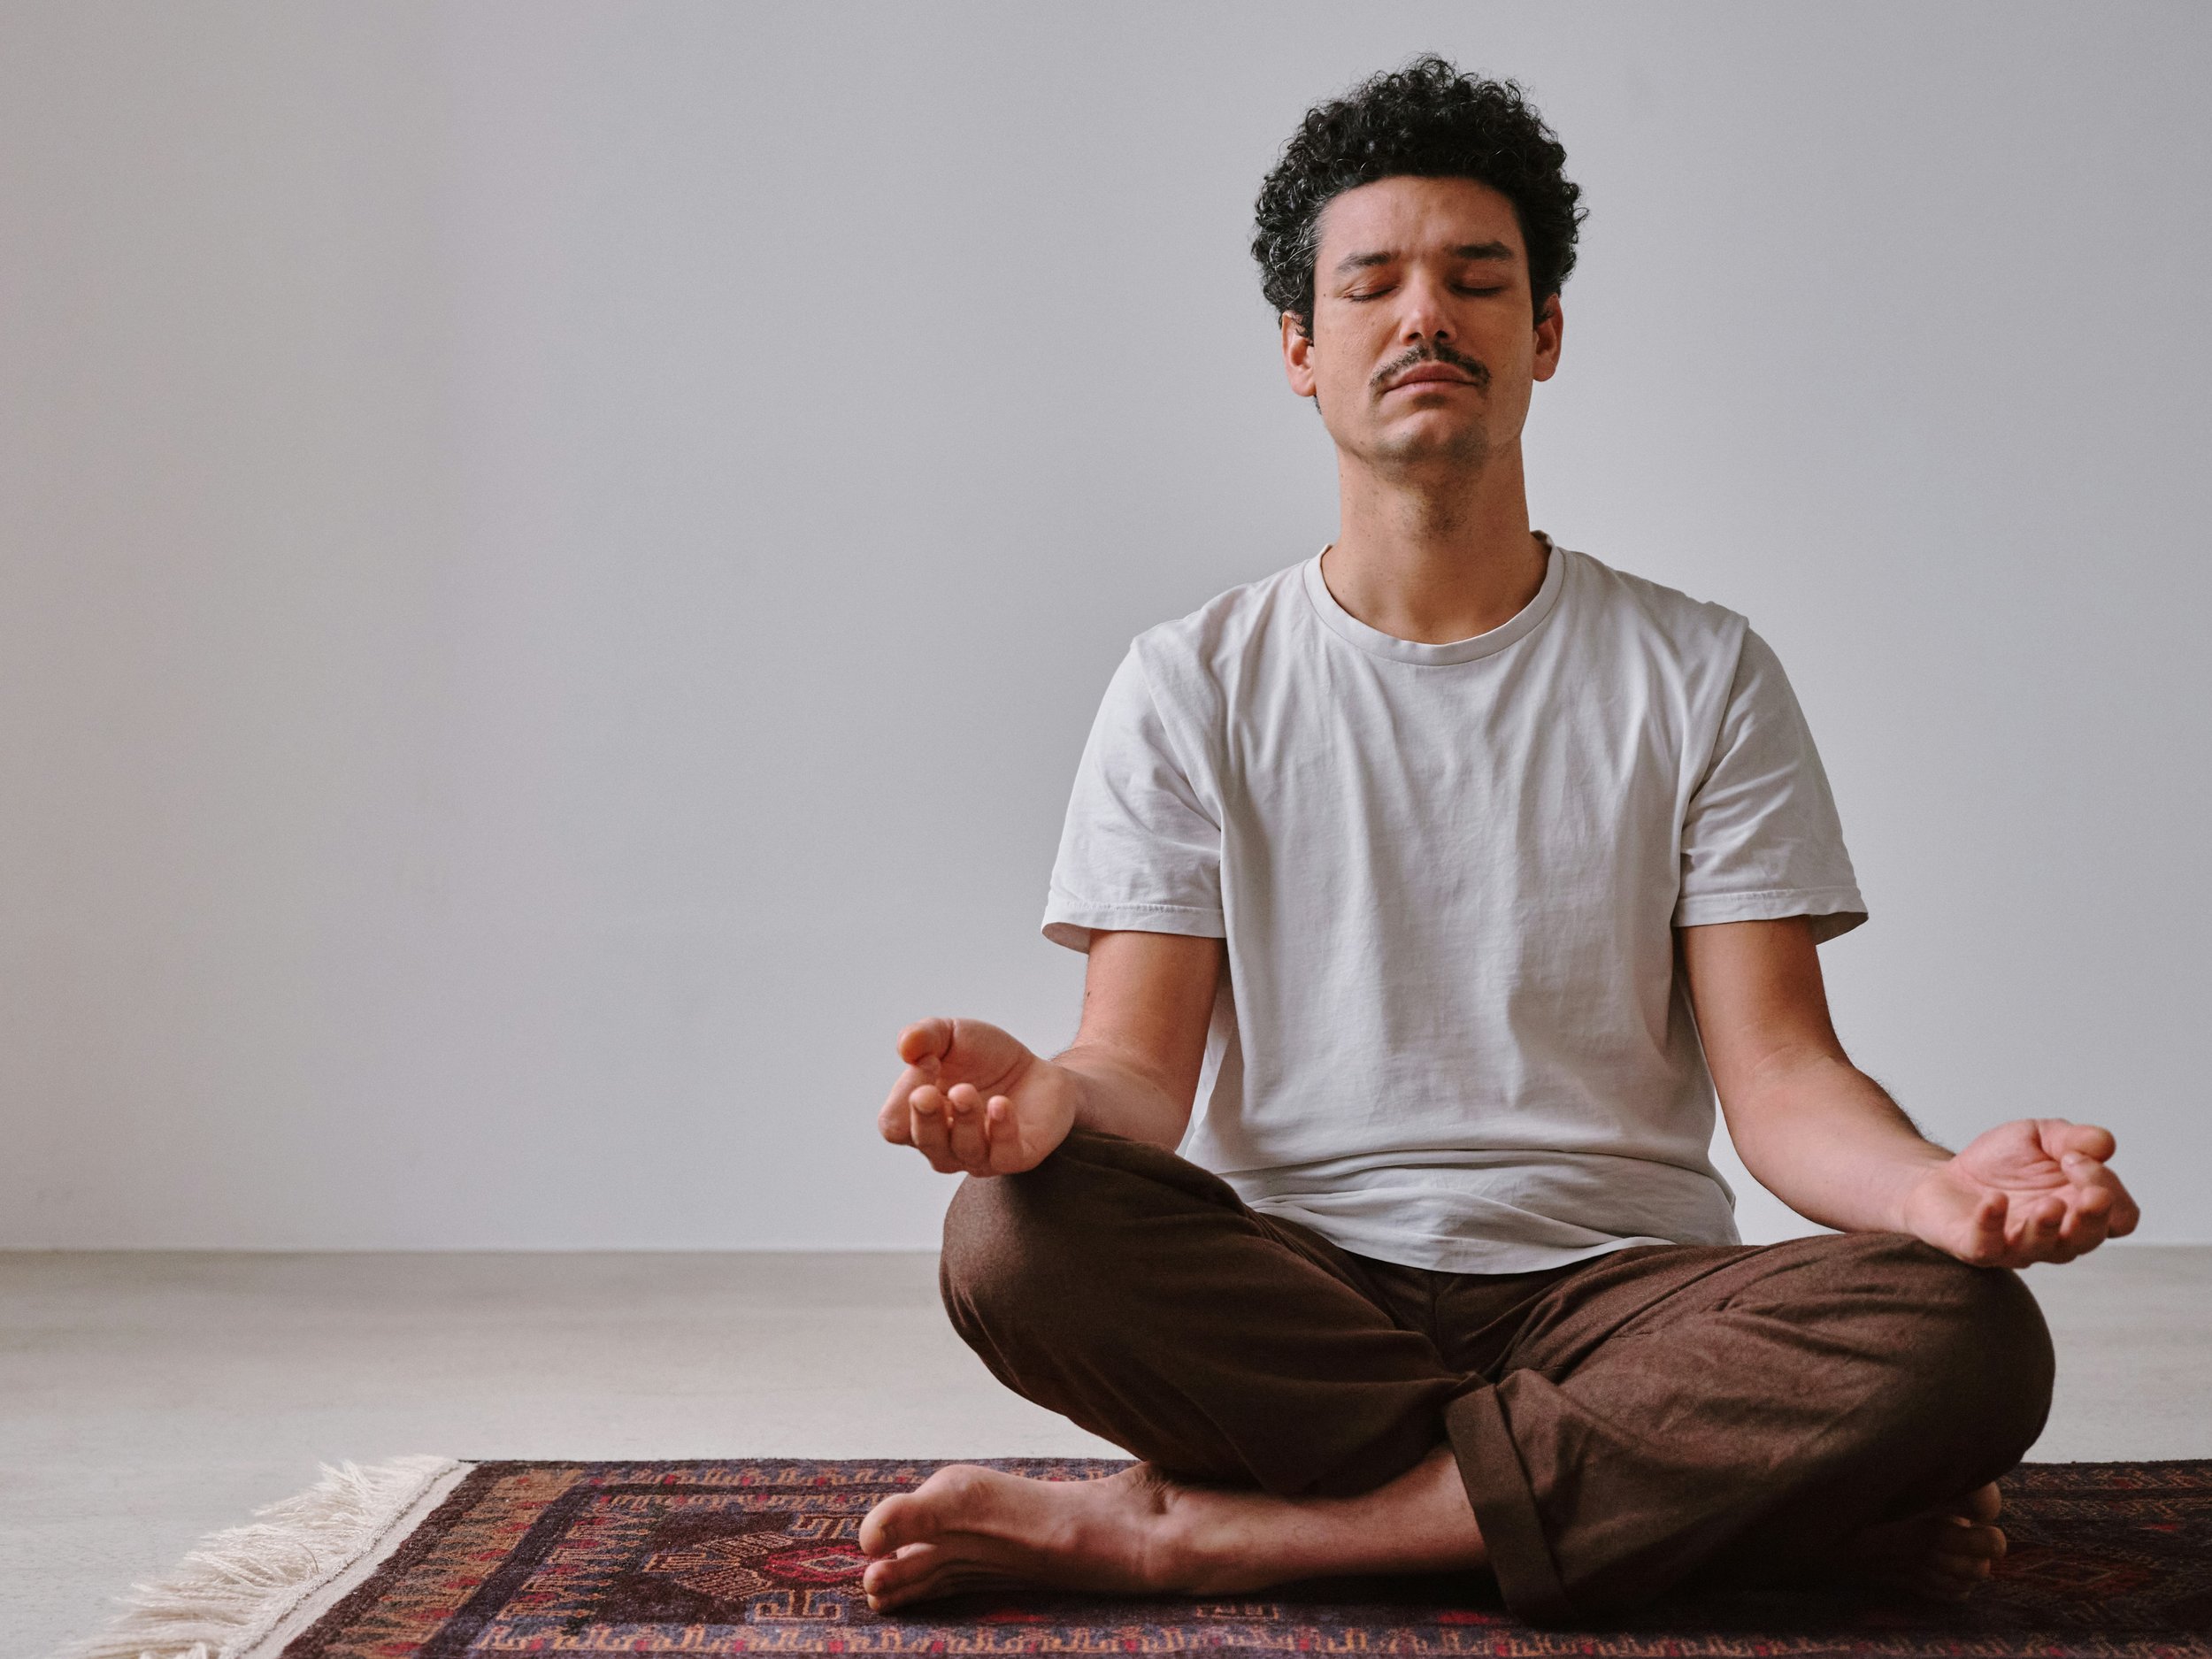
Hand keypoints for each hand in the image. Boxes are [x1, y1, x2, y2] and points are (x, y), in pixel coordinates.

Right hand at [877, 1017, 1076, 1175]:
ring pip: (964, 1150)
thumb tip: (905, 1046)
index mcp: (919, 1120)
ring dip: (964, 1118)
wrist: (1037, 1070)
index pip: (894, 1124)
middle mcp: (945, 1145)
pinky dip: (1001, 1129)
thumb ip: (924, 1035)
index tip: (929, 1060)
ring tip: (967, 1090)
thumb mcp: (952, 1035)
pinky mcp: (1017, 1156)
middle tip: (930, 1091)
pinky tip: (1000, 1104)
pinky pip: (1004, 1155)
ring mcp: (981, 1156)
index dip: (903, 1095)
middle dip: (926, 1116)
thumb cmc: (987, 1059)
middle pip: (923, 1142)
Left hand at [1901, 1118, 2140, 1267]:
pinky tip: (1994, 1200)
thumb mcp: (2037, 1137)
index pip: (2119, 1215)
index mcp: (2079, 1209)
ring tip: (2047, 1204)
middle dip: (2093, 1216)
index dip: (2111, 1190)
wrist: (1940, 1178)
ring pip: (2044, 1249)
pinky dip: (1991, 1224)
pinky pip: (1987, 1246)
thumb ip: (2071, 1138)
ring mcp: (2016, 1246)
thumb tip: (2105, 1144)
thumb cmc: (1999, 1163)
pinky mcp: (1976, 1248)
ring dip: (2048, 1227)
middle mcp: (2056, 1235)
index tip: (2076, 1158)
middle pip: (2089, 1238)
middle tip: (2088, 1190)